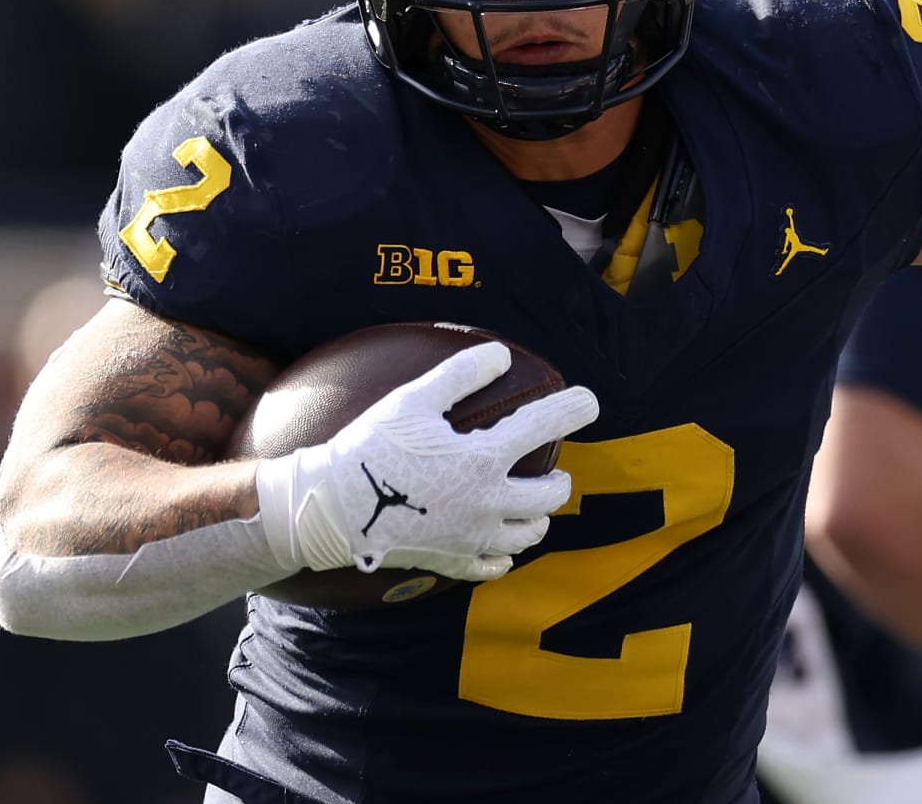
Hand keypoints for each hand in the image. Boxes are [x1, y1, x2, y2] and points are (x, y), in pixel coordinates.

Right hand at [256, 342, 598, 579]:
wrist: (330, 508)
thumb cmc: (370, 448)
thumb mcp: (412, 400)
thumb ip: (460, 375)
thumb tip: (500, 355)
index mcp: (483, 460)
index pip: (543, 428)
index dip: (573, 410)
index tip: (590, 402)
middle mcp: (488, 504)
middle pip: (549, 495)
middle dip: (559, 479)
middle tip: (553, 469)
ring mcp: (472, 537)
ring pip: (529, 534)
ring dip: (539, 516)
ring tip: (533, 503)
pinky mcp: (451, 560)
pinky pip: (492, 566)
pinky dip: (504, 557)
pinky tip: (502, 549)